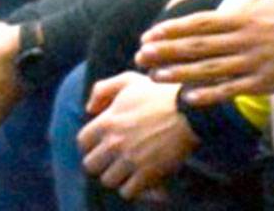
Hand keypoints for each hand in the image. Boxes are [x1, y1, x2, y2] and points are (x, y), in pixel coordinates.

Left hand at [79, 71, 196, 199]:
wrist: (190, 111)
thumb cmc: (159, 93)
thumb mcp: (128, 80)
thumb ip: (102, 90)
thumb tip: (89, 110)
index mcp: (107, 121)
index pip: (83, 142)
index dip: (92, 144)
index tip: (104, 144)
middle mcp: (114, 142)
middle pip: (91, 166)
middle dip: (101, 163)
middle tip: (115, 160)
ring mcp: (130, 159)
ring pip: (109, 181)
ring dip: (118, 177)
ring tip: (129, 170)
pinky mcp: (148, 174)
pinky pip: (129, 192)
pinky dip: (134, 189)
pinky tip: (142, 179)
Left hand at [137, 0, 273, 105]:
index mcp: (246, 17)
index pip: (200, 24)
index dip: (173, 30)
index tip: (150, 34)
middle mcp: (246, 42)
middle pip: (198, 49)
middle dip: (167, 52)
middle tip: (139, 56)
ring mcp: (256, 65)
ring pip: (210, 71)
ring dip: (180, 74)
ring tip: (154, 77)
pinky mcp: (267, 84)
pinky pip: (233, 90)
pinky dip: (209, 94)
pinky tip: (189, 98)